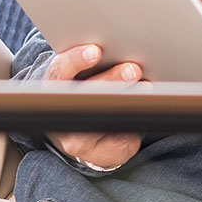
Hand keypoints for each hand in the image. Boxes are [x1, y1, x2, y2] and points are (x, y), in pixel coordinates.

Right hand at [44, 43, 142, 169]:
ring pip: (104, 120)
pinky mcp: (100, 154)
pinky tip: (147, 110)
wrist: (81, 132)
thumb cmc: (87, 89)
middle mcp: (61, 115)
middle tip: (133, 69)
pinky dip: (136, 120)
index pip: (60, 71)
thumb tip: (122, 47)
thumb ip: (95, 61)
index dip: (76, 60)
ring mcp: (78, 139)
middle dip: (111, 81)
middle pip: (85, 97)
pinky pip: (121, 138)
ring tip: (147, 88)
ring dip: (128, 102)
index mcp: (54, 86)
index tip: (96, 51)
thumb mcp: (83, 73)